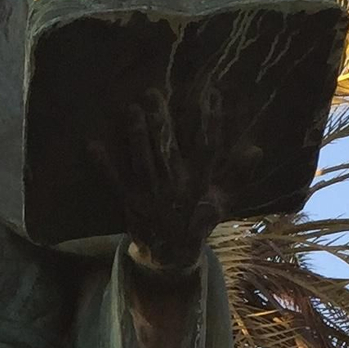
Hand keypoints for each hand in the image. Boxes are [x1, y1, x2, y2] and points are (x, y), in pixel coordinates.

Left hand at [92, 81, 231, 276]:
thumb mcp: (222, 200)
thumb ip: (237, 175)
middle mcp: (174, 185)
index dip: (209, 121)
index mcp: (197, 183)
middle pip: (167, 148)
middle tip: (153, 92)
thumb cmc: (198, 221)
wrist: (171, 255)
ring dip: (136, 136)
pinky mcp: (129, 201)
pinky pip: (114, 182)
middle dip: (160, 121)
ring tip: (131, 109)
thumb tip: (256, 149)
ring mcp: (149, 194)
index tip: (208, 95)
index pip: (206, 147)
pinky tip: (92, 144)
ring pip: (142, 161)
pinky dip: (103, 165)